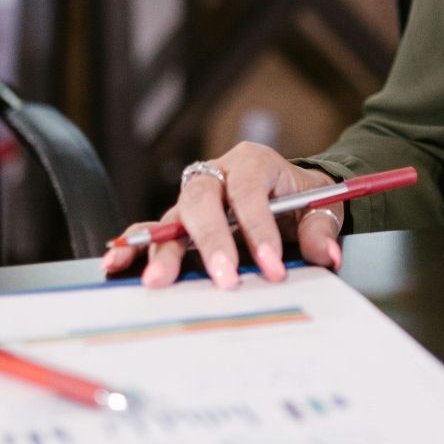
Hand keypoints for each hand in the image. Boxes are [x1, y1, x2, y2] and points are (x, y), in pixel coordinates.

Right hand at [102, 142, 342, 289]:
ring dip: (162, 250)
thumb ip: (321, 229)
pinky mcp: (180, 221)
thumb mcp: (321, 207)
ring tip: (155, 281)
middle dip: (211, 242)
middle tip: (223, 280)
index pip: (250, 194)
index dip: (260, 231)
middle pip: (203, 201)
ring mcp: (194, 198)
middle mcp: (217, 174)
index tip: (272, 268)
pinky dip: (136, 247)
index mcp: (253, 162)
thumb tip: (325, 254)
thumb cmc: (301, 198)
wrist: (289, 194)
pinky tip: (118, 265)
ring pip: (173, 218)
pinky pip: (153, 231)